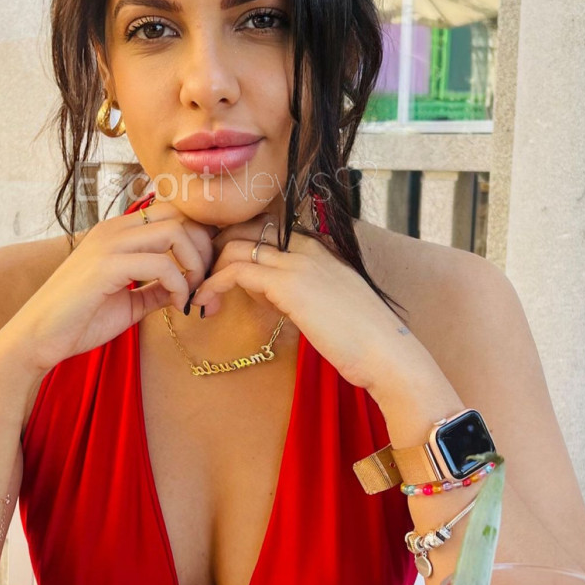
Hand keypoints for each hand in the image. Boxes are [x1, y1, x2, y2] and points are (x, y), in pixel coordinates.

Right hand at [0, 199, 216, 378]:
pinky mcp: (105, 266)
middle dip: (204, 248)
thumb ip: (156, 288)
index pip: (173, 212)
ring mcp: (108, 244)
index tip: (205, 271)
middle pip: (181, 215)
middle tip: (204, 282)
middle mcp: (114, 229)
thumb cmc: (78, 320)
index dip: (200, 237)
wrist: (37, 339)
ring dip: (195, 264)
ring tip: (191, 294)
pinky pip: (160, 263)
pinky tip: (176, 304)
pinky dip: (178, 284)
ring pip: (175, 231)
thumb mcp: (129, 301)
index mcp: (118, 232)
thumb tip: (186, 287)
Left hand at [190, 214, 442, 394]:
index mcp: (318, 248)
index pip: (264, 229)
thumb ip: (295, 291)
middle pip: (244, 231)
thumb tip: (263, 292)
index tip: (216, 271)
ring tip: (194, 295)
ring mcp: (298, 261)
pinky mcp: (288, 283)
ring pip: (234, 246)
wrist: (389, 355)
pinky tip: (202, 304)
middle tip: (196, 279)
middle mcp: (307, 246)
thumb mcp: (326, 305)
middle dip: (214, 252)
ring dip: (208, 269)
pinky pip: (235, 271)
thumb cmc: (362, 340)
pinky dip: (212, 285)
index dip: (234, 245)